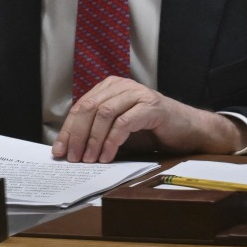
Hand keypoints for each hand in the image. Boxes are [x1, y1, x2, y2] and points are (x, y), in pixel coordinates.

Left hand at [51, 76, 246, 163]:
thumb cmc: (152, 130)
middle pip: (89, 108)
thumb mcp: (118, 129)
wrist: (188, 130)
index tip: (59, 151)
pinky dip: (112, 140)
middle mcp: (122, 86)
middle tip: (73, 158)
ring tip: (89, 160)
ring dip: (93, 139)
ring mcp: (137, 94)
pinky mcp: (151, 106)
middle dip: (77, 135)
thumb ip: (98, 132)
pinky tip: (107, 156)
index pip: (81, 107)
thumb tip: (71, 149)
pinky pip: (125, 122)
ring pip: (104, 113)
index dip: (68, 130)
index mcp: (110, 87)